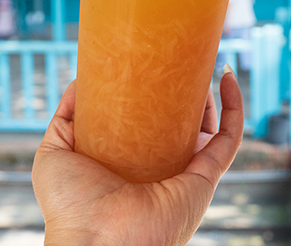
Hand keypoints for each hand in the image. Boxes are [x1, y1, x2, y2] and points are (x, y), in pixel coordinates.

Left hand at [32, 70, 243, 245]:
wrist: (93, 240)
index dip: (156, 98)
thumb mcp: (54, 153)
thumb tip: (79, 81)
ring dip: (211, 94)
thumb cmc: (70, 206)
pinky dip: (236, 108)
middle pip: (183, 123)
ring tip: (200, 63)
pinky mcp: (206, 177)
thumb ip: (65, 118)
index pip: (151, 127)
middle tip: (178, 62)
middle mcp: (163, 169)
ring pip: (210, 127)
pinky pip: (230, 139)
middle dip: (185, 92)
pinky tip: (227, 79)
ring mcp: (187, 173)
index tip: (155, 68)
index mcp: (132, 165)